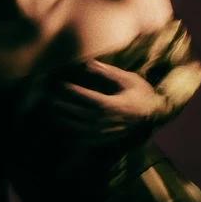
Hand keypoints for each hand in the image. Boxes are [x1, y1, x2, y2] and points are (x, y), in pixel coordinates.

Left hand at [49, 60, 166, 144]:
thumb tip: (88, 62)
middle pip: (80, 114)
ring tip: (48, 112)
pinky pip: (84, 139)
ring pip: (79, 128)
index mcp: (112, 105)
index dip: (73, 92)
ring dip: (62, 120)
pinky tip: (60, 127)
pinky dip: (70, 134)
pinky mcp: (104, 139)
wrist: (154, 114)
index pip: (88, 98)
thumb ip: (107, 72)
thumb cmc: (140, 93)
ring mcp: (105, 132)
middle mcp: (107, 121)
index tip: (60, 84)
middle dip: (62, 106)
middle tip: (46, 97)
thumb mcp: (127, 79)